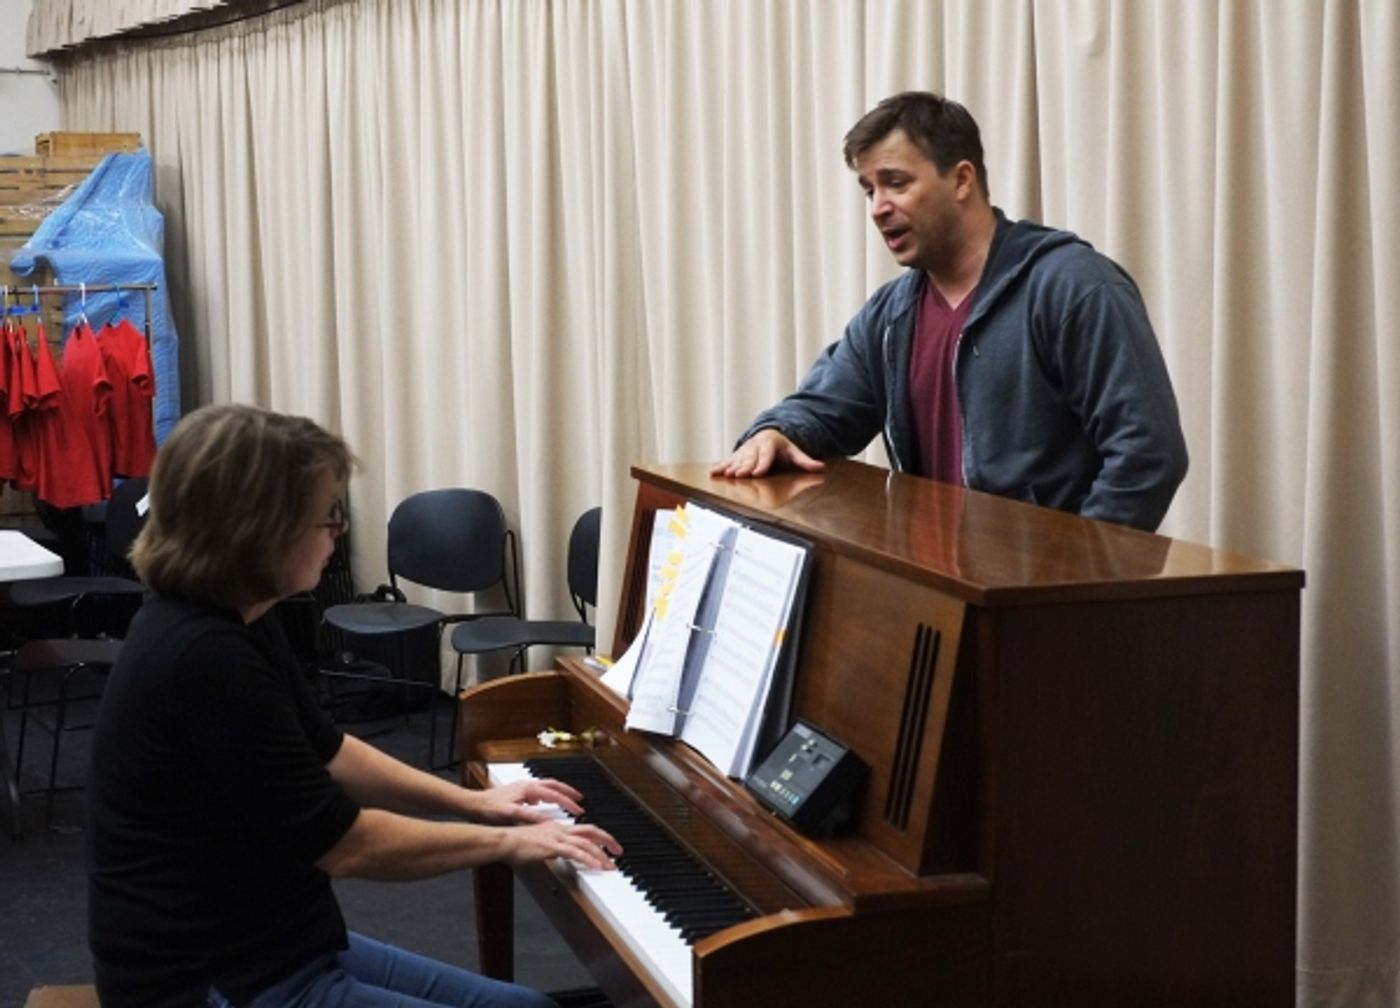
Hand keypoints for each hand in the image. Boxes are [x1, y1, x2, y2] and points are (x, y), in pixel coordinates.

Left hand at [474, 777, 585, 824]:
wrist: (476, 803)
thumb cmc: (491, 808)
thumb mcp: (512, 814)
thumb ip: (531, 817)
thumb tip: (548, 822)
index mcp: (529, 789)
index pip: (554, 795)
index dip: (568, 803)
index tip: (578, 810)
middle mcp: (529, 785)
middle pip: (555, 785)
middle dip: (569, 792)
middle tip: (580, 800)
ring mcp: (525, 786)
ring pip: (548, 786)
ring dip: (560, 792)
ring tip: (569, 799)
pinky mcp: (520, 790)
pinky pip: (541, 789)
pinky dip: (549, 794)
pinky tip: (547, 803)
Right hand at [503, 819, 621, 870]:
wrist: (504, 841)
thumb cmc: (516, 845)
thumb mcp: (539, 846)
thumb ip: (550, 850)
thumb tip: (557, 857)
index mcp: (558, 828)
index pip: (584, 830)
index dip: (598, 837)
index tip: (608, 846)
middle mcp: (560, 830)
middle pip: (591, 831)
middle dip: (607, 841)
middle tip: (618, 852)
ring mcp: (557, 837)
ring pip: (586, 843)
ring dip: (601, 854)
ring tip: (611, 864)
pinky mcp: (552, 846)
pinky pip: (575, 853)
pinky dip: (588, 859)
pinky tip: (597, 866)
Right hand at [709, 428, 824, 477]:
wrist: (767, 435)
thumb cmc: (782, 448)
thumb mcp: (795, 452)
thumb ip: (806, 461)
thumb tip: (821, 468)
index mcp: (770, 444)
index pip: (766, 456)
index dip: (761, 464)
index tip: (757, 473)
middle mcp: (755, 446)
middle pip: (749, 459)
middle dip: (744, 467)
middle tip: (739, 475)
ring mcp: (744, 451)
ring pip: (737, 460)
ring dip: (731, 467)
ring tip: (726, 475)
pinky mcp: (736, 455)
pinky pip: (727, 461)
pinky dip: (720, 467)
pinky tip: (713, 472)